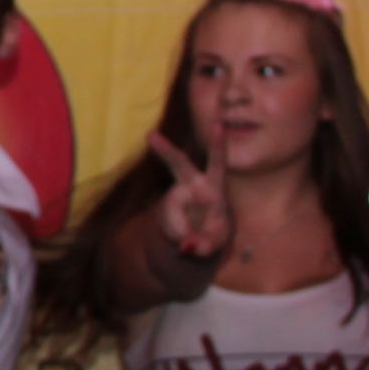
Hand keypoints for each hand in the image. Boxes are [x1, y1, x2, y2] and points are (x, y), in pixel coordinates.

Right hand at [145, 129, 233, 261]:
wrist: (191, 244)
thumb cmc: (212, 236)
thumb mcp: (216, 242)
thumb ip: (206, 244)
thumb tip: (188, 246)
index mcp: (214, 187)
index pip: (217, 163)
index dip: (218, 145)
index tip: (218, 124)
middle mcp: (193, 186)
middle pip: (179, 164)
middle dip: (166, 150)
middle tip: (150, 136)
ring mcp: (175, 196)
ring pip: (173, 211)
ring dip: (182, 230)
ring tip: (192, 241)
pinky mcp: (163, 208)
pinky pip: (168, 225)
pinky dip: (176, 237)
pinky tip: (182, 242)